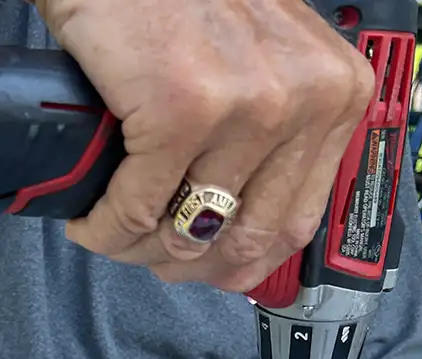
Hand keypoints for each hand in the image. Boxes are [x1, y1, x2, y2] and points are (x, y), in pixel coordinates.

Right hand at [31, 0, 373, 290]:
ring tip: (111, 231)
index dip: (239, 263)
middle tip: (146, 256)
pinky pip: (135, 209)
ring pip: (186, 233)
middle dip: (185, 266)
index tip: (202, 268)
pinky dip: (102, 229)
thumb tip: (237, 217)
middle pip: (244, 240)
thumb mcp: (260, 61)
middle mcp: (305, 100)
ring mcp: (248, 106)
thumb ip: (273, 128)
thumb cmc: (180, 0)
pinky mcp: (182, 108)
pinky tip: (86, 220)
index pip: (296, 223)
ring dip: (136, 251)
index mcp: (335, 94)